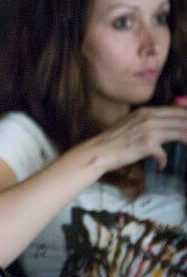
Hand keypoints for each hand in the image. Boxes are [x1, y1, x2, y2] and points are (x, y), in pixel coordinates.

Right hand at [72, 105, 186, 173]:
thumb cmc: (113, 140)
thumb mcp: (131, 123)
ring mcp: (149, 131)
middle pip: (182, 120)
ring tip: (186, 147)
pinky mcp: (148, 145)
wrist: (99, 151)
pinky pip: (164, 154)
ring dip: (186, 142)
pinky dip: (163, 161)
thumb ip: (148, 121)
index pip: (176, 110)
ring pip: (180, 134)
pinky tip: (160, 166)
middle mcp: (149, 118)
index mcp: (145, 111)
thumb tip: (167, 123)